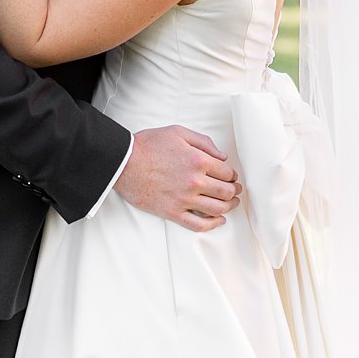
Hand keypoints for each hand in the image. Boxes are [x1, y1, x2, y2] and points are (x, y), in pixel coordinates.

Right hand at [117, 126, 241, 231]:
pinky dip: (212, 224)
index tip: (231, 177)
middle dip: (234, 192)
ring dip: (229, 207)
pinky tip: (218, 220)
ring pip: (217, 209)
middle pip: (226, 192)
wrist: (123, 162)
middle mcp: (195, 182)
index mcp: (199, 160)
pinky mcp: (172, 212)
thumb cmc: (147, 145)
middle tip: (235, 191)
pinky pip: (198, 224)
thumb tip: (222, 156)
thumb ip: (203, 142)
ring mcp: (184, 199)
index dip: (233, 175)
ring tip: (230, 204)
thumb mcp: (178, 132)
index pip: (227, 173)